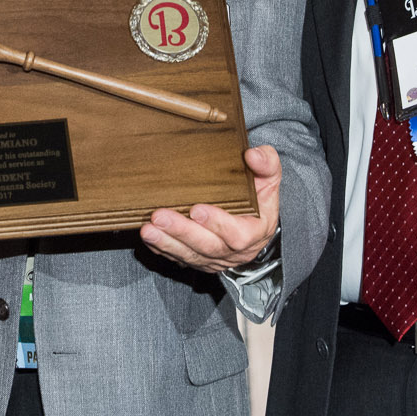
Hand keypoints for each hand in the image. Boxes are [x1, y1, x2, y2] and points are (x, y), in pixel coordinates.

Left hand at [140, 145, 280, 272]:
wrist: (255, 224)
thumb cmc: (259, 198)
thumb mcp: (269, 180)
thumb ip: (266, 165)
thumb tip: (252, 155)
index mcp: (254, 232)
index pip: (236, 234)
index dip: (217, 223)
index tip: (196, 209)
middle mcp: (234, 251)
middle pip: (206, 246)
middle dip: (181, 231)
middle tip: (159, 216)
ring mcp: (215, 259)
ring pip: (189, 255)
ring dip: (166, 242)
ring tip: (147, 229)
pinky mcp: (200, 260)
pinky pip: (180, 258)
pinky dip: (163, 249)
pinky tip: (149, 238)